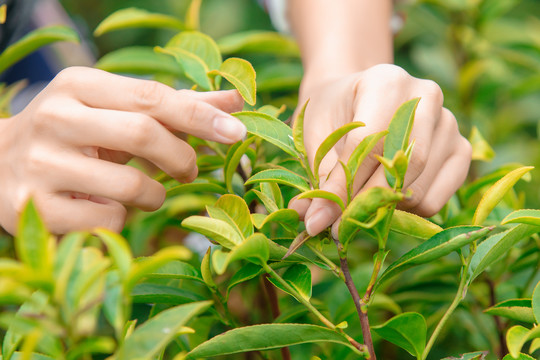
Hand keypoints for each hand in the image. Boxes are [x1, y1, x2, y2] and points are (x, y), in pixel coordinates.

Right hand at [0, 67, 244, 233]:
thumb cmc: (76, 135)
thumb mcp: (116, 113)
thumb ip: (175, 107)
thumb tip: (236, 103)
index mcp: (77, 85)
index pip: (152, 96)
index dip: (200, 115)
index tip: (238, 131)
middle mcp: (55, 118)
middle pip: (144, 134)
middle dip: (181, 158)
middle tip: (190, 170)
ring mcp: (40, 164)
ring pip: (130, 187)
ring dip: (154, 195)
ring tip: (143, 191)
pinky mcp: (34, 207)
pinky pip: (107, 221)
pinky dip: (121, 219)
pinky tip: (101, 207)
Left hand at [289, 64, 471, 236]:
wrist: (354, 99)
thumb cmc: (333, 115)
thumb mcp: (316, 137)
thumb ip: (319, 177)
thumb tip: (313, 223)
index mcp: (386, 81)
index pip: (369, 143)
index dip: (345, 187)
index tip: (324, 219)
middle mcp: (426, 97)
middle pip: (404, 166)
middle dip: (367, 203)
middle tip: (340, 227)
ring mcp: (449, 123)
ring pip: (421, 188)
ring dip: (385, 209)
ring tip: (359, 206)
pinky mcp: (461, 150)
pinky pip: (437, 198)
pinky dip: (408, 210)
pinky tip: (386, 198)